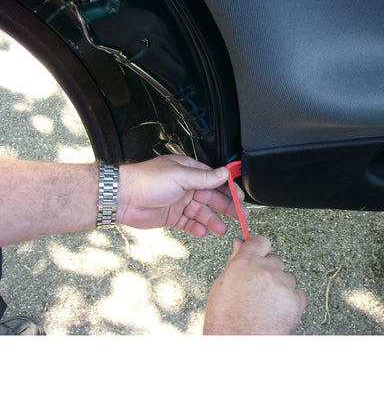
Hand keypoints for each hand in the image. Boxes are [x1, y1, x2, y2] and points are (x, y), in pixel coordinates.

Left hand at [116, 154, 247, 236]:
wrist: (121, 198)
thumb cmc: (147, 181)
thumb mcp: (180, 176)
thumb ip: (204, 178)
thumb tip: (224, 173)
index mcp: (189, 171)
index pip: (215, 179)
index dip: (229, 189)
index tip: (241, 197)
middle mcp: (185, 186)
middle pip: (212, 197)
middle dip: (227, 207)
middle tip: (241, 216)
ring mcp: (179, 201)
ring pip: (202, 212)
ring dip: (213, 220)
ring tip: (222, 229)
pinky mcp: (171, 216)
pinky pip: (188, 223)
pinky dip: (196, 228)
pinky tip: (203, 232)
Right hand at [203, 236, 306, 334]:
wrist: (238, 347)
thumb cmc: (225, 320)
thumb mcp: (223, 285)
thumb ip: (236, 261)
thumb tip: (240, 242)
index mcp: (245, 262)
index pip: (261, 241)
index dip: (260, 250)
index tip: (259, 257)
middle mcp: (266, 269)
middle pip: (275, 259)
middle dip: (268, 271)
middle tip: (257, 289)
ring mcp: (282, 284)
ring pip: (287, 276)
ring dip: (280, 286)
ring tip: (265, 304)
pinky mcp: (296, 301)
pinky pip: (298, 292)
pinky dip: (290, 300)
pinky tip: (275, 311)